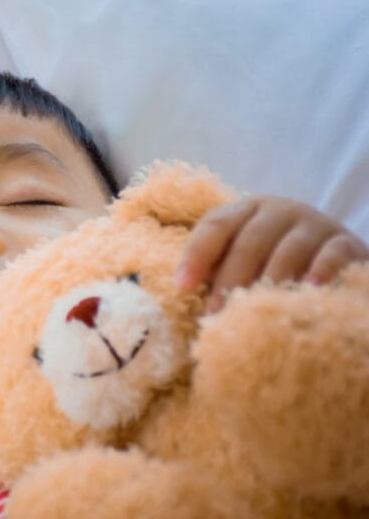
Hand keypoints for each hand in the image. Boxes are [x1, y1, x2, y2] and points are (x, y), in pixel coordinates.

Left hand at [177, 195, 368, 312]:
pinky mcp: (345, 241)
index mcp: (245, 210)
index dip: (196, 255)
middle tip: (216, 316)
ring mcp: (314, 223)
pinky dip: (320, 271)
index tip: (182, 287)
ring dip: (268, 282)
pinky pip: (332, 254)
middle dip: (229, 280)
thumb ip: (217, 266)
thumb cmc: (272, 259)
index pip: (215, 226)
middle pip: (249, 242)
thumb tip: (183, 295)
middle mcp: (278, 211)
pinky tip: (307, 290)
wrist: (332, 250)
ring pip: (288, 250)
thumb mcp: (243, 255)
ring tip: (254, 312)